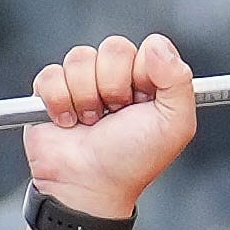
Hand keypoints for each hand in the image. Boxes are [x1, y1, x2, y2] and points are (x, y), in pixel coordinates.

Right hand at [23, 32, 199, 214]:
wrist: (89, 186)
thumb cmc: (133, 160)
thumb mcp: (174, 124)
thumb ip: (178, 80)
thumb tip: (156, 43)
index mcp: (150, 82)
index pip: (148, 48)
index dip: (144, 74)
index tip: (143, 103)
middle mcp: (117, 78)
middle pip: (114, 48)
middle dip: (114, 85)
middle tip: (116, 114)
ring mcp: (83, 82)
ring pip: (80, 57)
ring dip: (86, 96)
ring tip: (92, 122)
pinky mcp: (51, 91)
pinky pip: (51, 74)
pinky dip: (59, 102)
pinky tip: (68, 123)